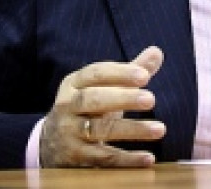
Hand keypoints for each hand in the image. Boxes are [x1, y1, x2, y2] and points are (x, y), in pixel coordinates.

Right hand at [40, 46, 166, 166]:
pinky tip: (149, 158)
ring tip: (160, 129)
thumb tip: (157, 51)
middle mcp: (67, 106)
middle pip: (93, 100)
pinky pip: (102, 158)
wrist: (50, 142)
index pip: (96, 73)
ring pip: (99, 130)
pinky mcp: (74, 157)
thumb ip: (129, 72)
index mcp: (75, 83)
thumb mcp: (102, 87)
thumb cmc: (88, 107)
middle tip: (151, 99)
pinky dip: (126, 159)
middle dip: (123, 98)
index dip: (120, 73)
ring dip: (131, 129)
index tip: (145, 75)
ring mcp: (68, 133)